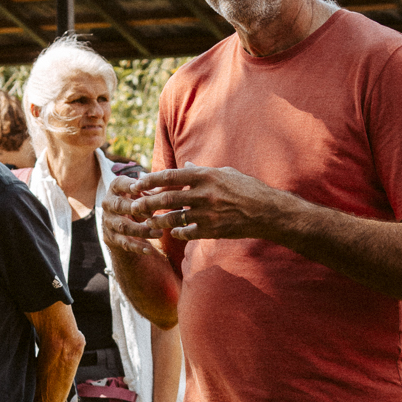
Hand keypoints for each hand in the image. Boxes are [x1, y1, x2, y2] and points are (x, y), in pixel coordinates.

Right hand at [99, 178, 159, 256]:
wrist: (125, 225)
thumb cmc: (139, 202)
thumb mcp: (146, 194)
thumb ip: (158, 188)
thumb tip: (179, 182)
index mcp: (116, 188)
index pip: (119, 183)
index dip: (127, 185)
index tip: (139, 187)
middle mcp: (108, 203)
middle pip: (118, 205)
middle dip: (135, 209)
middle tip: (152, 214)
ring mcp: (108, 221)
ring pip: (123, 226)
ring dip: (141, 230)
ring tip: (159, 233)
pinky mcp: (111, 237)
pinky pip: (124, 243)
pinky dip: (137, 247)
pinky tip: (149, 250)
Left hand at [134, 165, 292, 245]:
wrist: (268, 212)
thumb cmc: (247, 188)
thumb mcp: (225, 173)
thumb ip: (202, 172)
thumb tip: (185, 168)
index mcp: (206, 176)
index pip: (170, 176)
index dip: (151, 180)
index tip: (138, 183)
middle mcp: (204, 194)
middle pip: (166, 198)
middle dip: (147, 202)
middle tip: (133, 205)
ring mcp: (207, 214)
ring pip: (173, 218)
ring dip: (157, 220)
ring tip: (148, 221)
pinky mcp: (212, 231)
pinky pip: (187, 233)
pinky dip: (178, 233)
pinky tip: (174, 231)